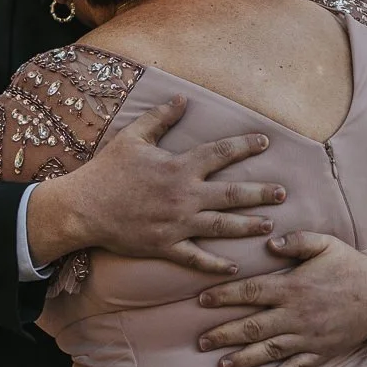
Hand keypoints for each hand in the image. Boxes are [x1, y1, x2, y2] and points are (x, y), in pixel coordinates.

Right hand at [29, 96, 284, 274]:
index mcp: (179, 167)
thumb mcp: (133, 137)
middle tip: (282, 193)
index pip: (220, 153)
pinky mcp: (165, 246)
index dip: (244, 146)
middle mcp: (184, 196)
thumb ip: (160, 117)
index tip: (265, 141)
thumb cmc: (107, 170)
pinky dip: (216, 265)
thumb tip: (183, 98)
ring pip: (221, 226)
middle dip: (260, 194)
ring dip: (247, 226)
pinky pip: (196, 258)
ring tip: (269, 226)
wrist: (83, 208)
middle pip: (232, 195)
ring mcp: (177, 224)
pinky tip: (234, 267)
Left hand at [196, 231, 366, 366]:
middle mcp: (295, 315)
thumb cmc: (352, 267)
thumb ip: (297, 241)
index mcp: (293, 287)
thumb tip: (269, 242)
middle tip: (200, 341)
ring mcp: (307, 337)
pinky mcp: (320, 352)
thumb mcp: (327, 244)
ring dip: (242, 359)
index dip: (224, 296)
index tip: (201, 300)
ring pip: (268, 351)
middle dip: (223, 334)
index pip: (250, 292)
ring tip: (220, 365)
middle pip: (252, 327)